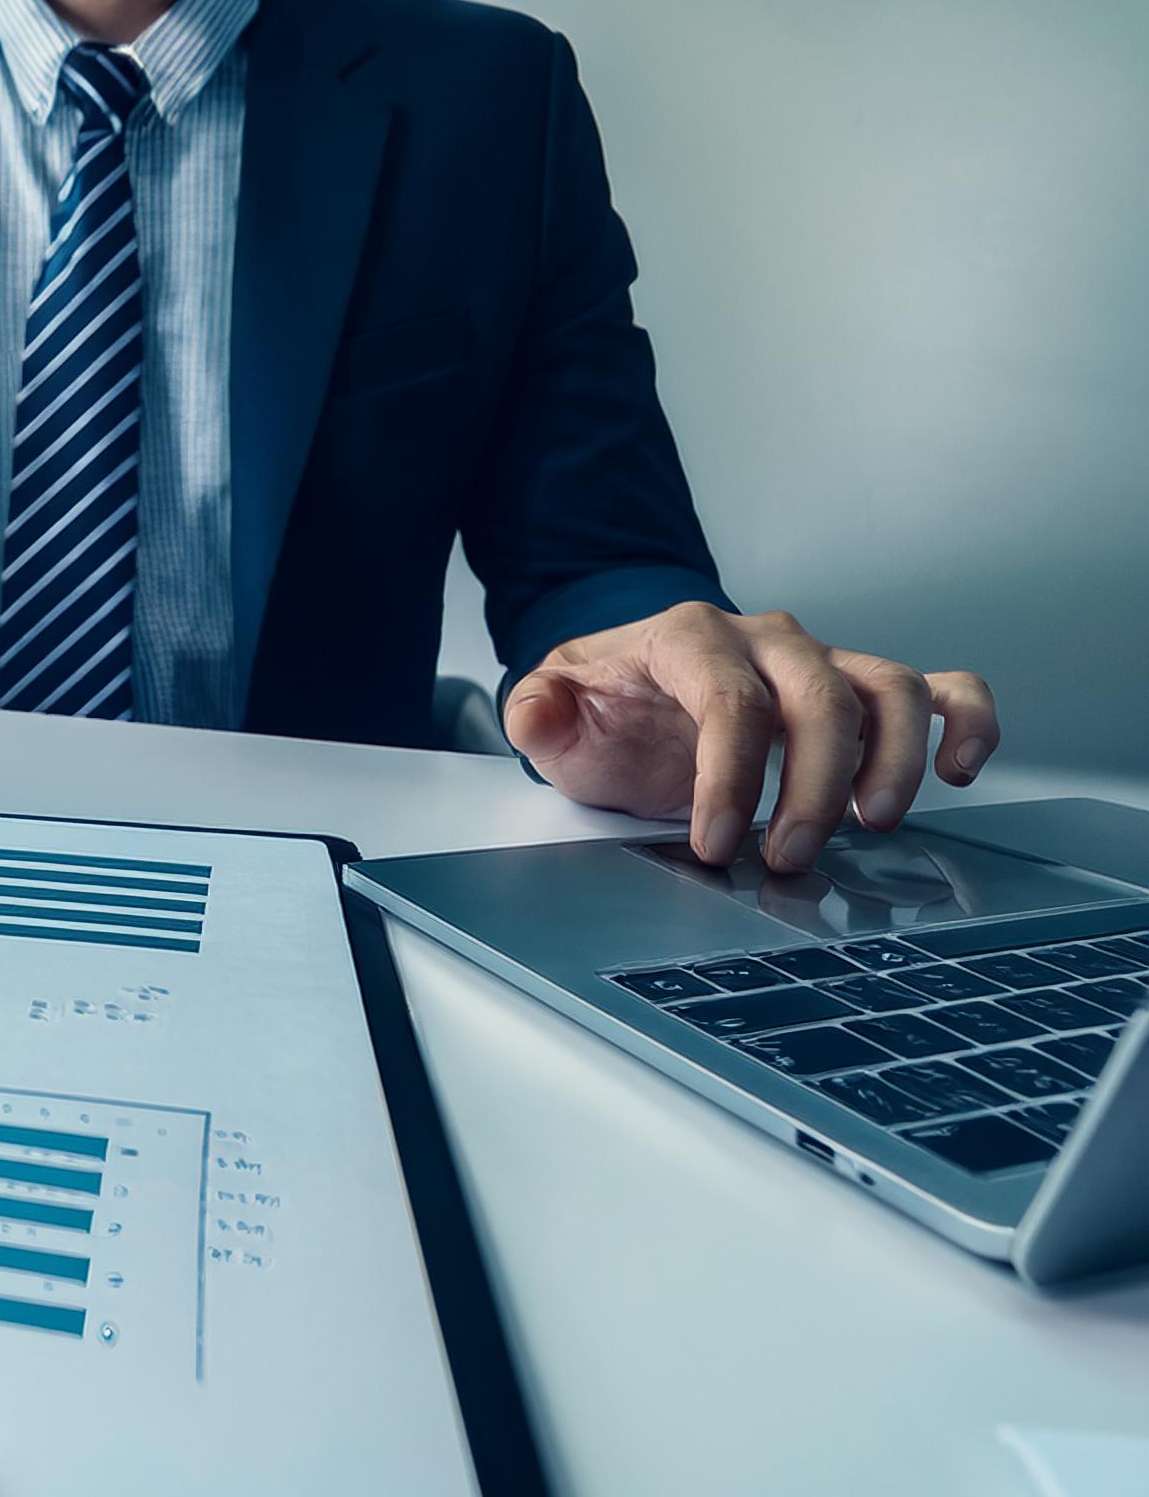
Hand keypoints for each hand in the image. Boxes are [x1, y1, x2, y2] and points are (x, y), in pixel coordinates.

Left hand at [501, 603, 998, 873]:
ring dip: (892, 759)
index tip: (714, 846)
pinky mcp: (860, 690)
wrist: (635, 692)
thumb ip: (540, 712)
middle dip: (812, 784)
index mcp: (689, 638)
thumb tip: (533, 712)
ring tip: (872, 827)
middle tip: (788, 858)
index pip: (728, 701)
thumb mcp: (556, 712)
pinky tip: (959, 773)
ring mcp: (821, 662)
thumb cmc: (605, 709)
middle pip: (818, 696)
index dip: (729, 778)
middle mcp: (768, 640)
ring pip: (890, 688)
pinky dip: (964, 721)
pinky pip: (938, 689)